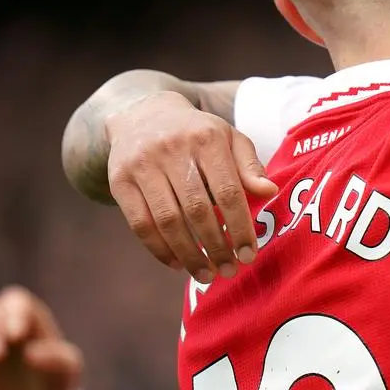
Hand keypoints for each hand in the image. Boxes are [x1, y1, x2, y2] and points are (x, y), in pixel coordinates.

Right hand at [105, 91, 277, 281]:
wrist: (142, 114)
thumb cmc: (197, 133)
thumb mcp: (228, 138)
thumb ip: (249, 165)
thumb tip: (270, 192)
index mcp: (207, 138)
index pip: (228, 191)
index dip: (240, 227)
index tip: (250, 254)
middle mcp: (173, 149)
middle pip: (197, 210)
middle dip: (216, 246)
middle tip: (230, 270)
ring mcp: (142, 165)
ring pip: (167, 221)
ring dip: (189, 254)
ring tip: (206, 275)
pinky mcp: (119, 180)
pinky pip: (140, 223)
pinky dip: (159, 249)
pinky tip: (177, 263)